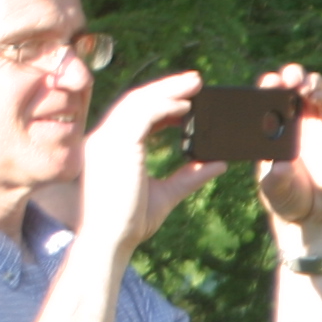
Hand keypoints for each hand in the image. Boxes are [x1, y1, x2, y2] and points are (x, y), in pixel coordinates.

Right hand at [75, 70, 221, 259]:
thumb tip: (217, 163)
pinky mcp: (113, 144)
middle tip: (195, 80)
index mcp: (111, 148)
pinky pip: (140, 114)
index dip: (161, 104)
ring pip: (137, 101)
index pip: (136, 115)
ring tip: (195, 83)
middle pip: (136, 102)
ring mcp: (105, 139)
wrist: (108, 241)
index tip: (186, 101)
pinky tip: (185, 106)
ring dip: (168, 90)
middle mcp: (104, 139)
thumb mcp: (166, 194)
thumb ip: (189, 177)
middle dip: (166, 88)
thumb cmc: (130, 223)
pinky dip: (163, 106)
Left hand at [254, 65, 321, 238]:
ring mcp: (312, 124)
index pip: (267, 98)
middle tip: (288, 78)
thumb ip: (276, 178)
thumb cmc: (287, 198)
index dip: (268, 86)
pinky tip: (318, 96)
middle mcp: (290, 121)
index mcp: (269, 128)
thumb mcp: (274, 189)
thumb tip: (280, 166)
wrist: (312, 212)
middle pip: (289, 87)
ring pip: (310, 90)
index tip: (268, 83)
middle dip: (289, 76)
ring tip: (304, 85)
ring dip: (307, 81)